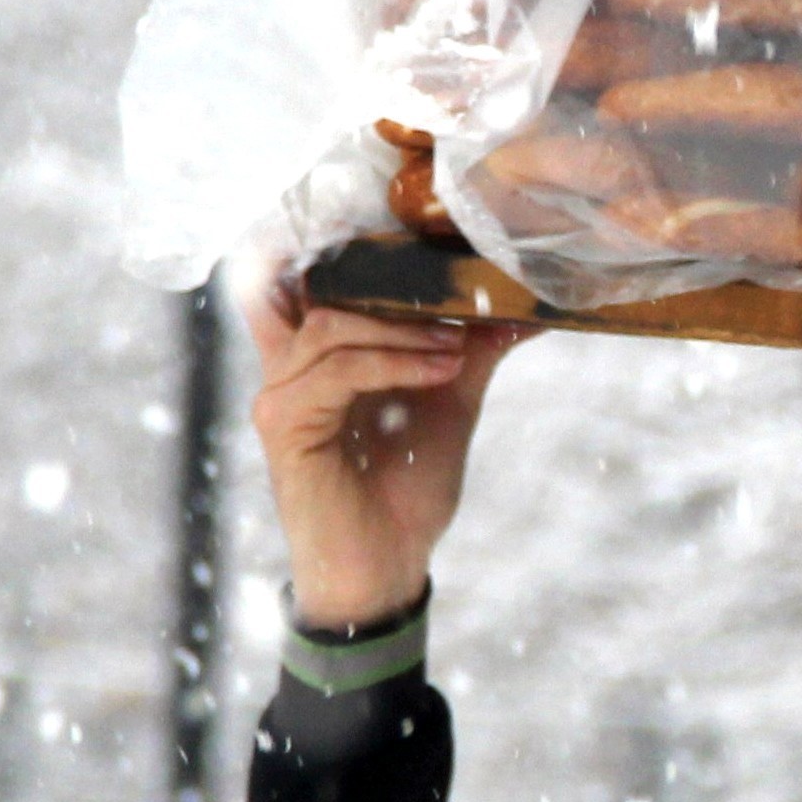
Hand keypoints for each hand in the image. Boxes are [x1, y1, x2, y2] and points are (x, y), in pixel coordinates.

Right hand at [248, 273, 526, 628]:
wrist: (389, 564)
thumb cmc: (407, 485)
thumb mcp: (447, 399)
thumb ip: (471, 348)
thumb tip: (523, 307)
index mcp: (316, 353)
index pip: (305, 274)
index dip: (346, 246)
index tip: (415, 238)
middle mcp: (286, 365)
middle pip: (324, 289)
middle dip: (397, 288)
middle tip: (461, 303)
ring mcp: (278, 393)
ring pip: (333, 326)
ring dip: (404, 330)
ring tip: (457, 347)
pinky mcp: (283, 424)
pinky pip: (337, 370)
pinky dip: (394, 362)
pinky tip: (438, 370)